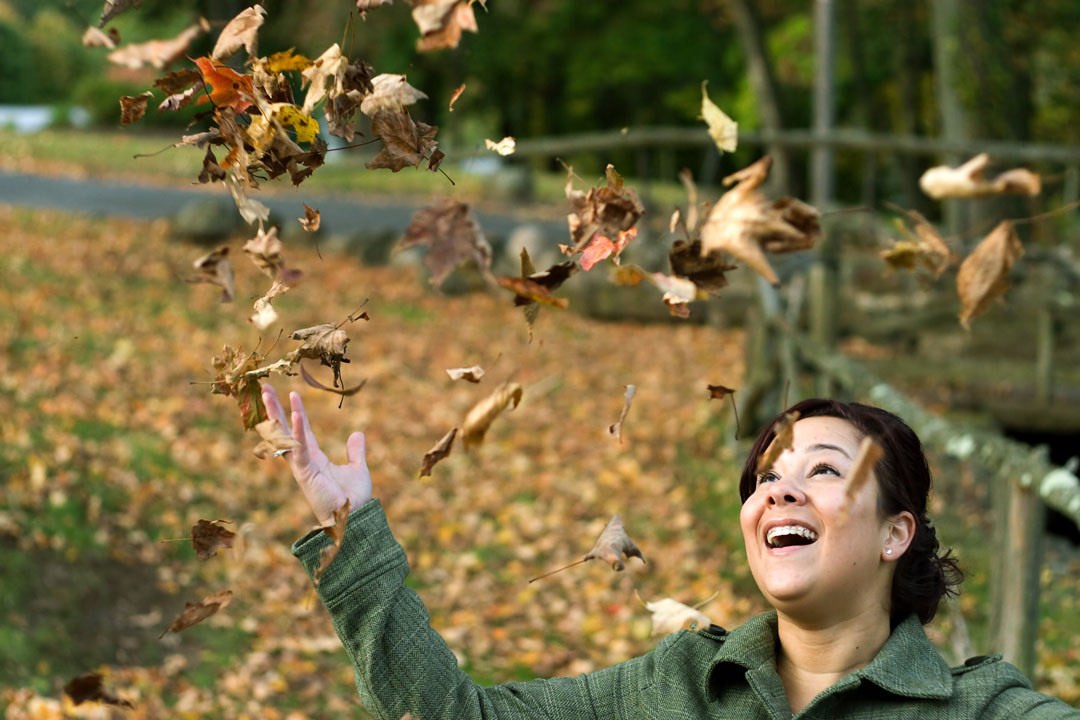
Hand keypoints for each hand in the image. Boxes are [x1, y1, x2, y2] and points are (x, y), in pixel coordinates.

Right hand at [261, 383, 371, 524]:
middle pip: (285, 429)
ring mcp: (302, 466)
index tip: (288, 393)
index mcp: (314, 458)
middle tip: (264, 388)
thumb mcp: (357, 468)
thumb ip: (355, 452)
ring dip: (277, 413)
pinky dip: (297, 431)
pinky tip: (294, 412)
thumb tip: (357, 433)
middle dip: (274, 409)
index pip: (300, 430)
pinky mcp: (306, 473)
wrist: (355, 518)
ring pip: (285, 435)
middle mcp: (303, 460)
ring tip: (268, 393)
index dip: (294, 412)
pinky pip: (299, 448)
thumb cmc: (354, 499)